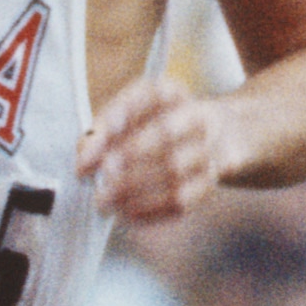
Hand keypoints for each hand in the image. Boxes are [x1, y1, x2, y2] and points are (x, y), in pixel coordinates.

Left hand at [80, 83, 237, 223]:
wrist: (221, 138)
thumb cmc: (160, 124)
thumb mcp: (133, 113)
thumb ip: (104, 127)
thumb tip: (84, 154)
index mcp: (173, 93)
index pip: (145, 98)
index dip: (114, 123)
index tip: (85, 155)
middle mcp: (197, 117)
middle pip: (166, 132)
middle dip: (127, 157)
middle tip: (98, 180)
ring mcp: (209, 151)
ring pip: (174, 170)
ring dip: (134, 188)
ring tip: (105, 201)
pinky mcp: (210, 184)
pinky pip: (183, 201)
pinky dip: (151, 210)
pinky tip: (126, 213)